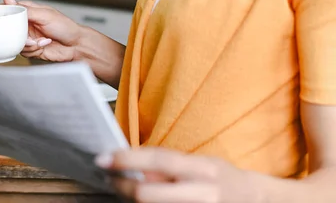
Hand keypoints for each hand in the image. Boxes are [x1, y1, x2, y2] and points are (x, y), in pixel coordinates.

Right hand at [2, 0, 83, 62]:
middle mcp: (27, 24)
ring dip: (28, 43)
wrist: (76, 46)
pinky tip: (43, 45)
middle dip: (18, 33)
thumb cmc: (65, 27)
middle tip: (28, 34)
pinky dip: (33, 49)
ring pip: (15, 41)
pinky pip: (23, 51)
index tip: (5, 19)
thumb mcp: (44, 14)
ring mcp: (28, 37)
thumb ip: (24, 9)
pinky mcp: (31, 49)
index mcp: (29, 12)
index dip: (5, 15)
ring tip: (40, 40)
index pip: (10, 10)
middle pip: (9, 28)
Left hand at [95, 147, 260, 202]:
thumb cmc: (221, 178)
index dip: (127, 159)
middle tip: (107, 179)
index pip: (158, 160)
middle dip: (122, 187)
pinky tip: (137, 202)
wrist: (256, 202)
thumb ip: (170, 166)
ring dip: (130, 200)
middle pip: (148, 194)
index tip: (102, 158)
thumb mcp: (199, 164)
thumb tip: (132, 166)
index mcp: (202, 169)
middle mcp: (201, 193)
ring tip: (120, 189)